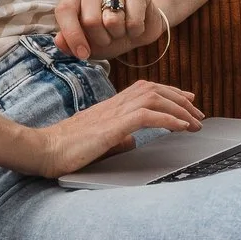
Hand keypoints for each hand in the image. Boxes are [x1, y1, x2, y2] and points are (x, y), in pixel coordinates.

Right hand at [16, 79, 205, 177]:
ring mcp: (113, 112)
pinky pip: (148, 115)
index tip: (187, 100)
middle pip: (155, 89)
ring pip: (155, 98)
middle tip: (198, 113)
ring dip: (180, 110)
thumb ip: (116, 139)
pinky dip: (168, 119)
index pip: (146, 90)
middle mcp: (114, 104)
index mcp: (111, 106)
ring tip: (195, 122)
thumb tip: (132, 141)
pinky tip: (180, 127)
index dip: (169, 92)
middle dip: (181, 100)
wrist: (42, 150)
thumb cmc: (64, 150)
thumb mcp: (97, 142)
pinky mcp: (112, 125)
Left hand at [55, 0, 168, 59]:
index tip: (83, 54)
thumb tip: (59, 41)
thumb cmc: (109, 33)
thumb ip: (70, 43)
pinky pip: (134, 21)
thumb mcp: (88, 44)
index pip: (65, 10)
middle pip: (90, 21)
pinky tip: (134, 27)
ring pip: (112, 21)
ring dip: (118, 35)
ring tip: (121, 30)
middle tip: (108, 38)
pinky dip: (135, 32)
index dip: (72, 35)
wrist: (141, 24)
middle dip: (101, 39)